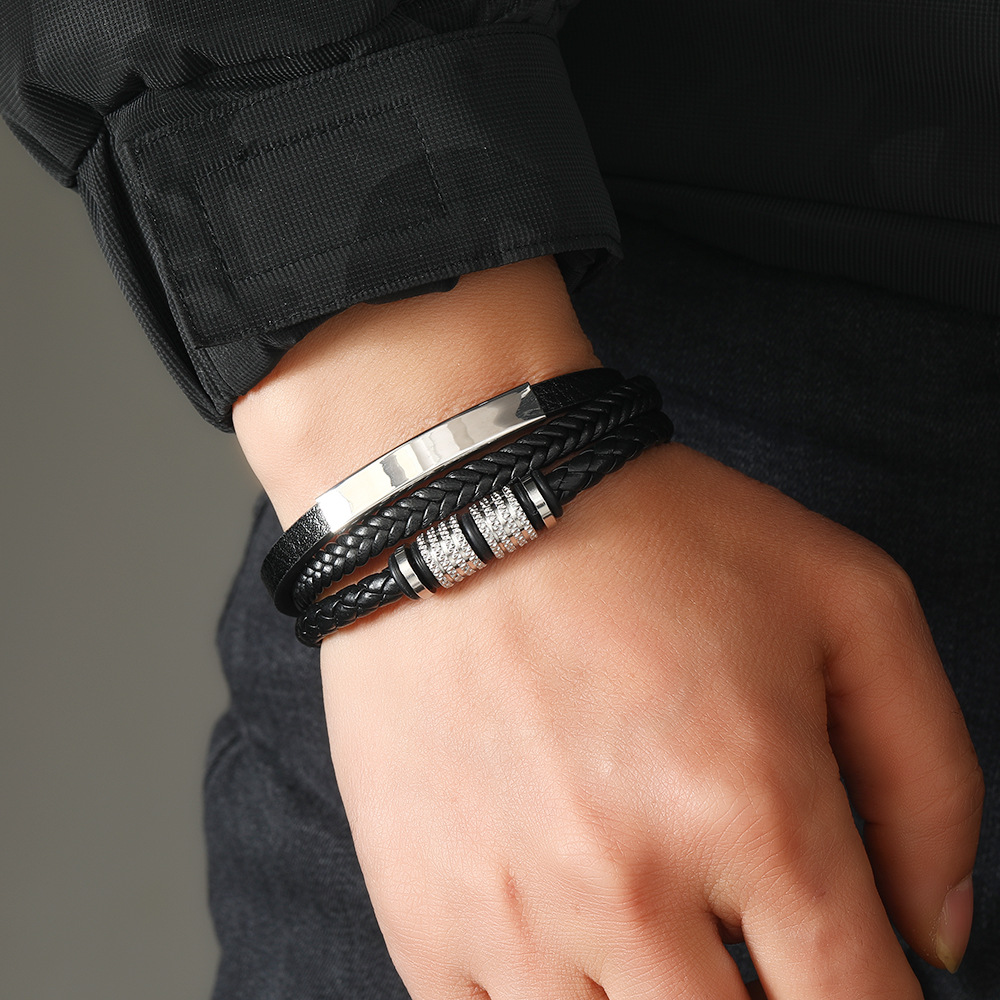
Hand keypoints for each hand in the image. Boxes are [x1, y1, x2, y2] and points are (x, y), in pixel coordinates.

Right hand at [321, 442, 981, 999]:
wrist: (462, 507)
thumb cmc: (652, 539)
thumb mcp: (848, 602)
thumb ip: (931, 779)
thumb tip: (931, 938)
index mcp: (755, 808)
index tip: (847, 971)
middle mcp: (629, 882)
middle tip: (751, 938)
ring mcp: (512, 909)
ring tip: (657, 930)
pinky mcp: (423, 909)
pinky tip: (571, 941)